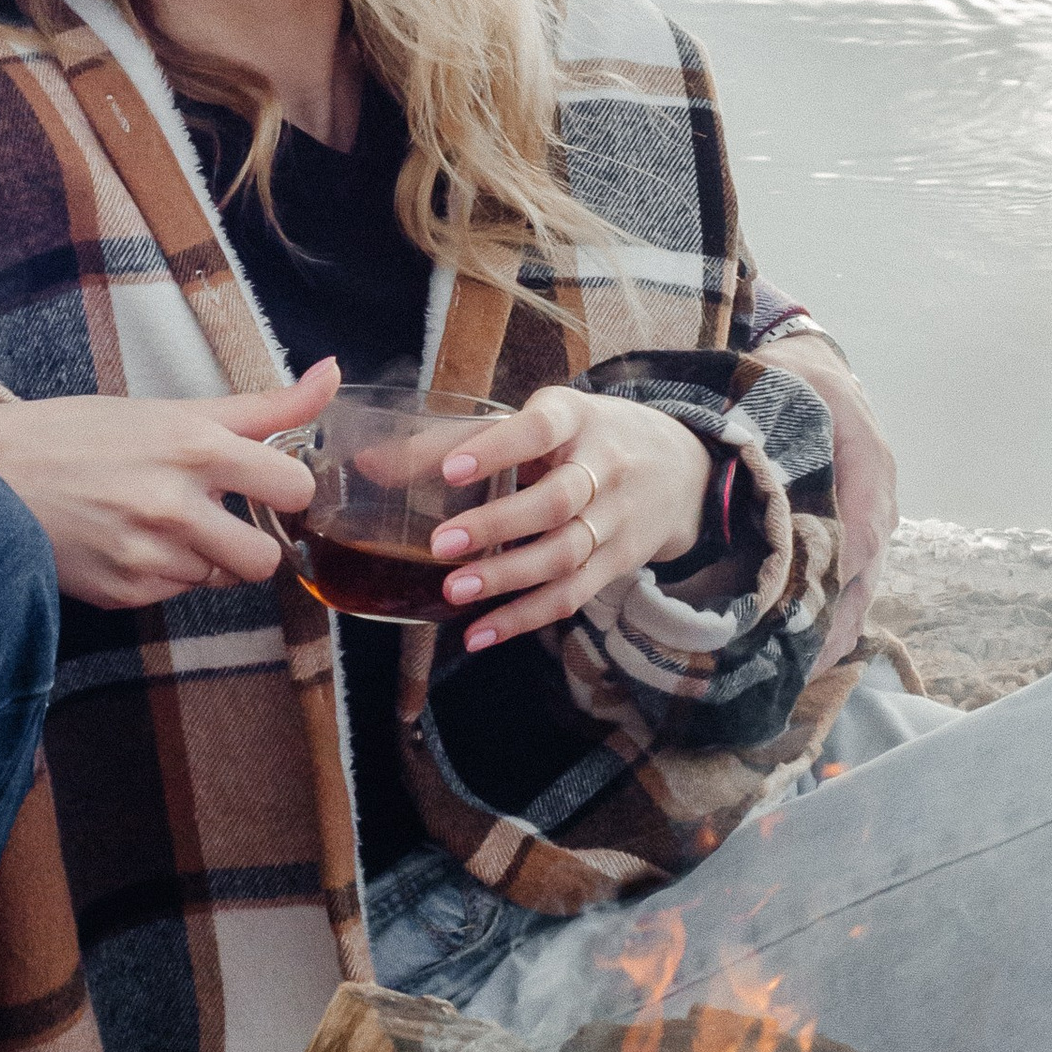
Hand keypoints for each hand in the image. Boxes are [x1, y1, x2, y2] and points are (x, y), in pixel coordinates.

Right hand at [0, 360, 338, 610]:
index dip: (286, 489)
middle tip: (215, 517)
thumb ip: (262, 406)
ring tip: (152, 523)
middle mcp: (176, 505)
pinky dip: (160, 575)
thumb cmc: (79, 433)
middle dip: (249, 542)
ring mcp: (149, 556)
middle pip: (267, 558)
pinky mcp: (125, 593)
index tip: (264, 486)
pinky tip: (124, 543)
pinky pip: (174, 595)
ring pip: (218, 578)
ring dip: (199, 557)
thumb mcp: (171, 409)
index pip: (295, 487)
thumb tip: (332, 374)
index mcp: (195, 447)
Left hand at [429, 384, 712, 653]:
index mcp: (575, 419)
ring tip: (454, 592)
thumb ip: (455, 439)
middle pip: (555, 502)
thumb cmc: (582, 437)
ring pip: (564, 555)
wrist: (681, 468)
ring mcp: (615, 520)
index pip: (538, 432)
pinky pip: (572, 595)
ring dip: (509, 579)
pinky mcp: (618, 563)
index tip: (451, 470)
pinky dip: (525, 618)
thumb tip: (369, 466)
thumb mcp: (536, 420)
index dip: (497, 450)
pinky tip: (480, 633)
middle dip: (497, 526)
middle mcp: (603, 467)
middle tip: (440, 545)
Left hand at [763, 333, 897, 666]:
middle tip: (801, 671)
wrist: (815, 364)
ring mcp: (871, 513)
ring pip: (860, 581)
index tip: (805, 622)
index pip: (858, 534)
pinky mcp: (857, 526)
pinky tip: (810, 651)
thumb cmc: (790, 375)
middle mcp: (876, 495)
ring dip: (836, 627)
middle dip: (836, 623)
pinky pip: (852, 576)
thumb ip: (761, 422)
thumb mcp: (777, 384)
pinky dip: (834, 613)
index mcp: (864, 461)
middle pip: (863, 571)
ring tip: (803, 675)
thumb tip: (736, 462)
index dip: (834, 582)